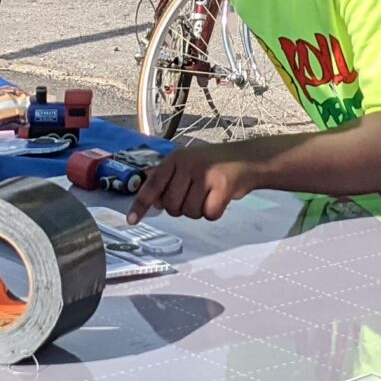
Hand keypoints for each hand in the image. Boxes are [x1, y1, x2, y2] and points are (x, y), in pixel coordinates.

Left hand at [128, 144, 263, 223]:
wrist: (248, 159)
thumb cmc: (213, 166)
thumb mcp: (187, 165)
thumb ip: (169, 180)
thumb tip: (156, 203)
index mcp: (175, 159)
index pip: (153, 185)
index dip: (141, 204)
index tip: (132, 221)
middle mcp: (187, 164)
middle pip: (172, 206)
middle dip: (182, 208)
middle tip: (195, 196)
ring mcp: (206, 174)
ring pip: (190, 212)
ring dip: (199, 211)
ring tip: (209, 195)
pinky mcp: (224, 185)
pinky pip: (209, 214)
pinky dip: (215, 212)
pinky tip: (221, 199)